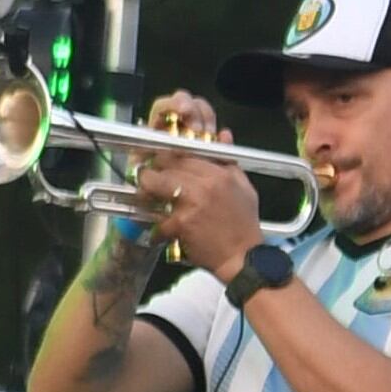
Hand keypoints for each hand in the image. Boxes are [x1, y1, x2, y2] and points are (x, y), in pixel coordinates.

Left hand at [134, 95, 263, 276]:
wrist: (243, 257)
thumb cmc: (244, 223)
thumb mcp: (245, 189)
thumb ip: (229, 162)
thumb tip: (224, 134)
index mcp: (221, 174)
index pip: (184, 154)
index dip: (168, 157)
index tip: (161, 163)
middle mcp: (205, 185)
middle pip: (165, 165)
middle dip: (153, 172)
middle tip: (148, 180)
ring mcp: (190, 203)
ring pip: (153, 185)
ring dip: (146, 192)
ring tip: (147, 199)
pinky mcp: (180, 223)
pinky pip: (158, 219)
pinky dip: (157, 227)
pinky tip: (161, 232)